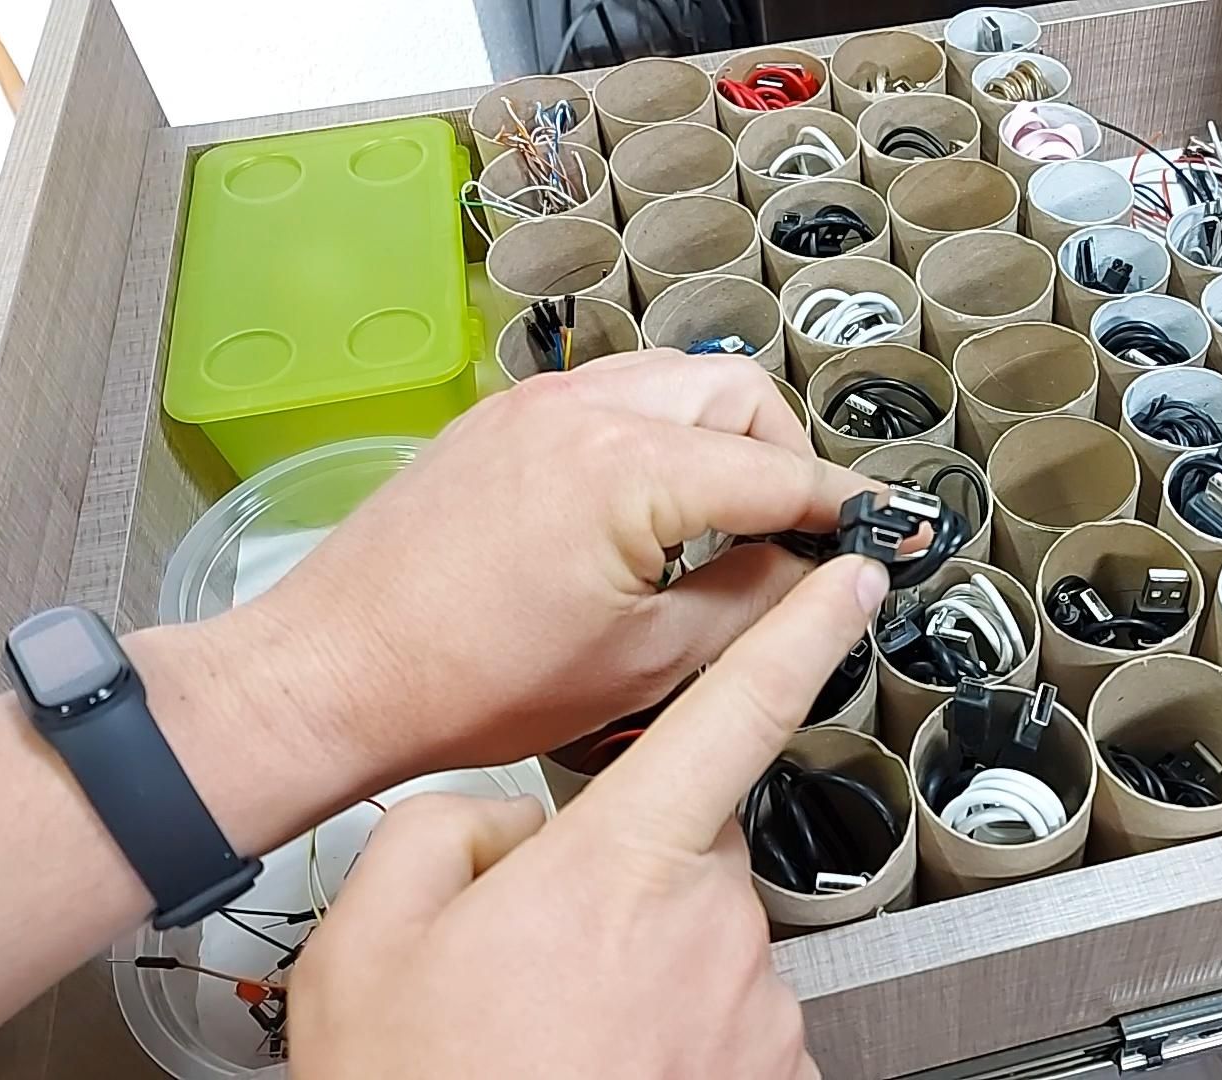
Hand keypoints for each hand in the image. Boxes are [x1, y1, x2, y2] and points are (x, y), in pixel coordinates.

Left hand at [202, 351, 875, 778]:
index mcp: (630, 470)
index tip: (886, 526)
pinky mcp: (500, 417)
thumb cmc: (466, 682)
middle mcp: (585, 410)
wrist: (335, 672)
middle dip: (784, 455)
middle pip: (737, 393)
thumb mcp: (644, 662)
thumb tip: (813, 573)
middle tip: (800, 531)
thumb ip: (752, 604)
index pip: (777, 471)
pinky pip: (612, 392)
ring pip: (676, 378)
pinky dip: (658, 429)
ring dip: (722, 433)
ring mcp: (535, 404)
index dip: (845, 504)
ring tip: (727, 515)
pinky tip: (651, 501)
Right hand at [288, 555, 888, 1078]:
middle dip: (630, 870)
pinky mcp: (774, 1073)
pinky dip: (675, 1030)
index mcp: (620, 867)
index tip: (852, 581)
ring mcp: (752, 1012)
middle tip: (538, 946)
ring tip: (556, 1026)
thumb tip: (511, 822)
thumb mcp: (371, 936)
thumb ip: (448, 829)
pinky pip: (728, 1014)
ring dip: (647, 962)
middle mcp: (712, 930)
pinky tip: (601, 1061)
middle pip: (691, 844)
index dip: (800, 633)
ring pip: (707, 937)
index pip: (734, 713)